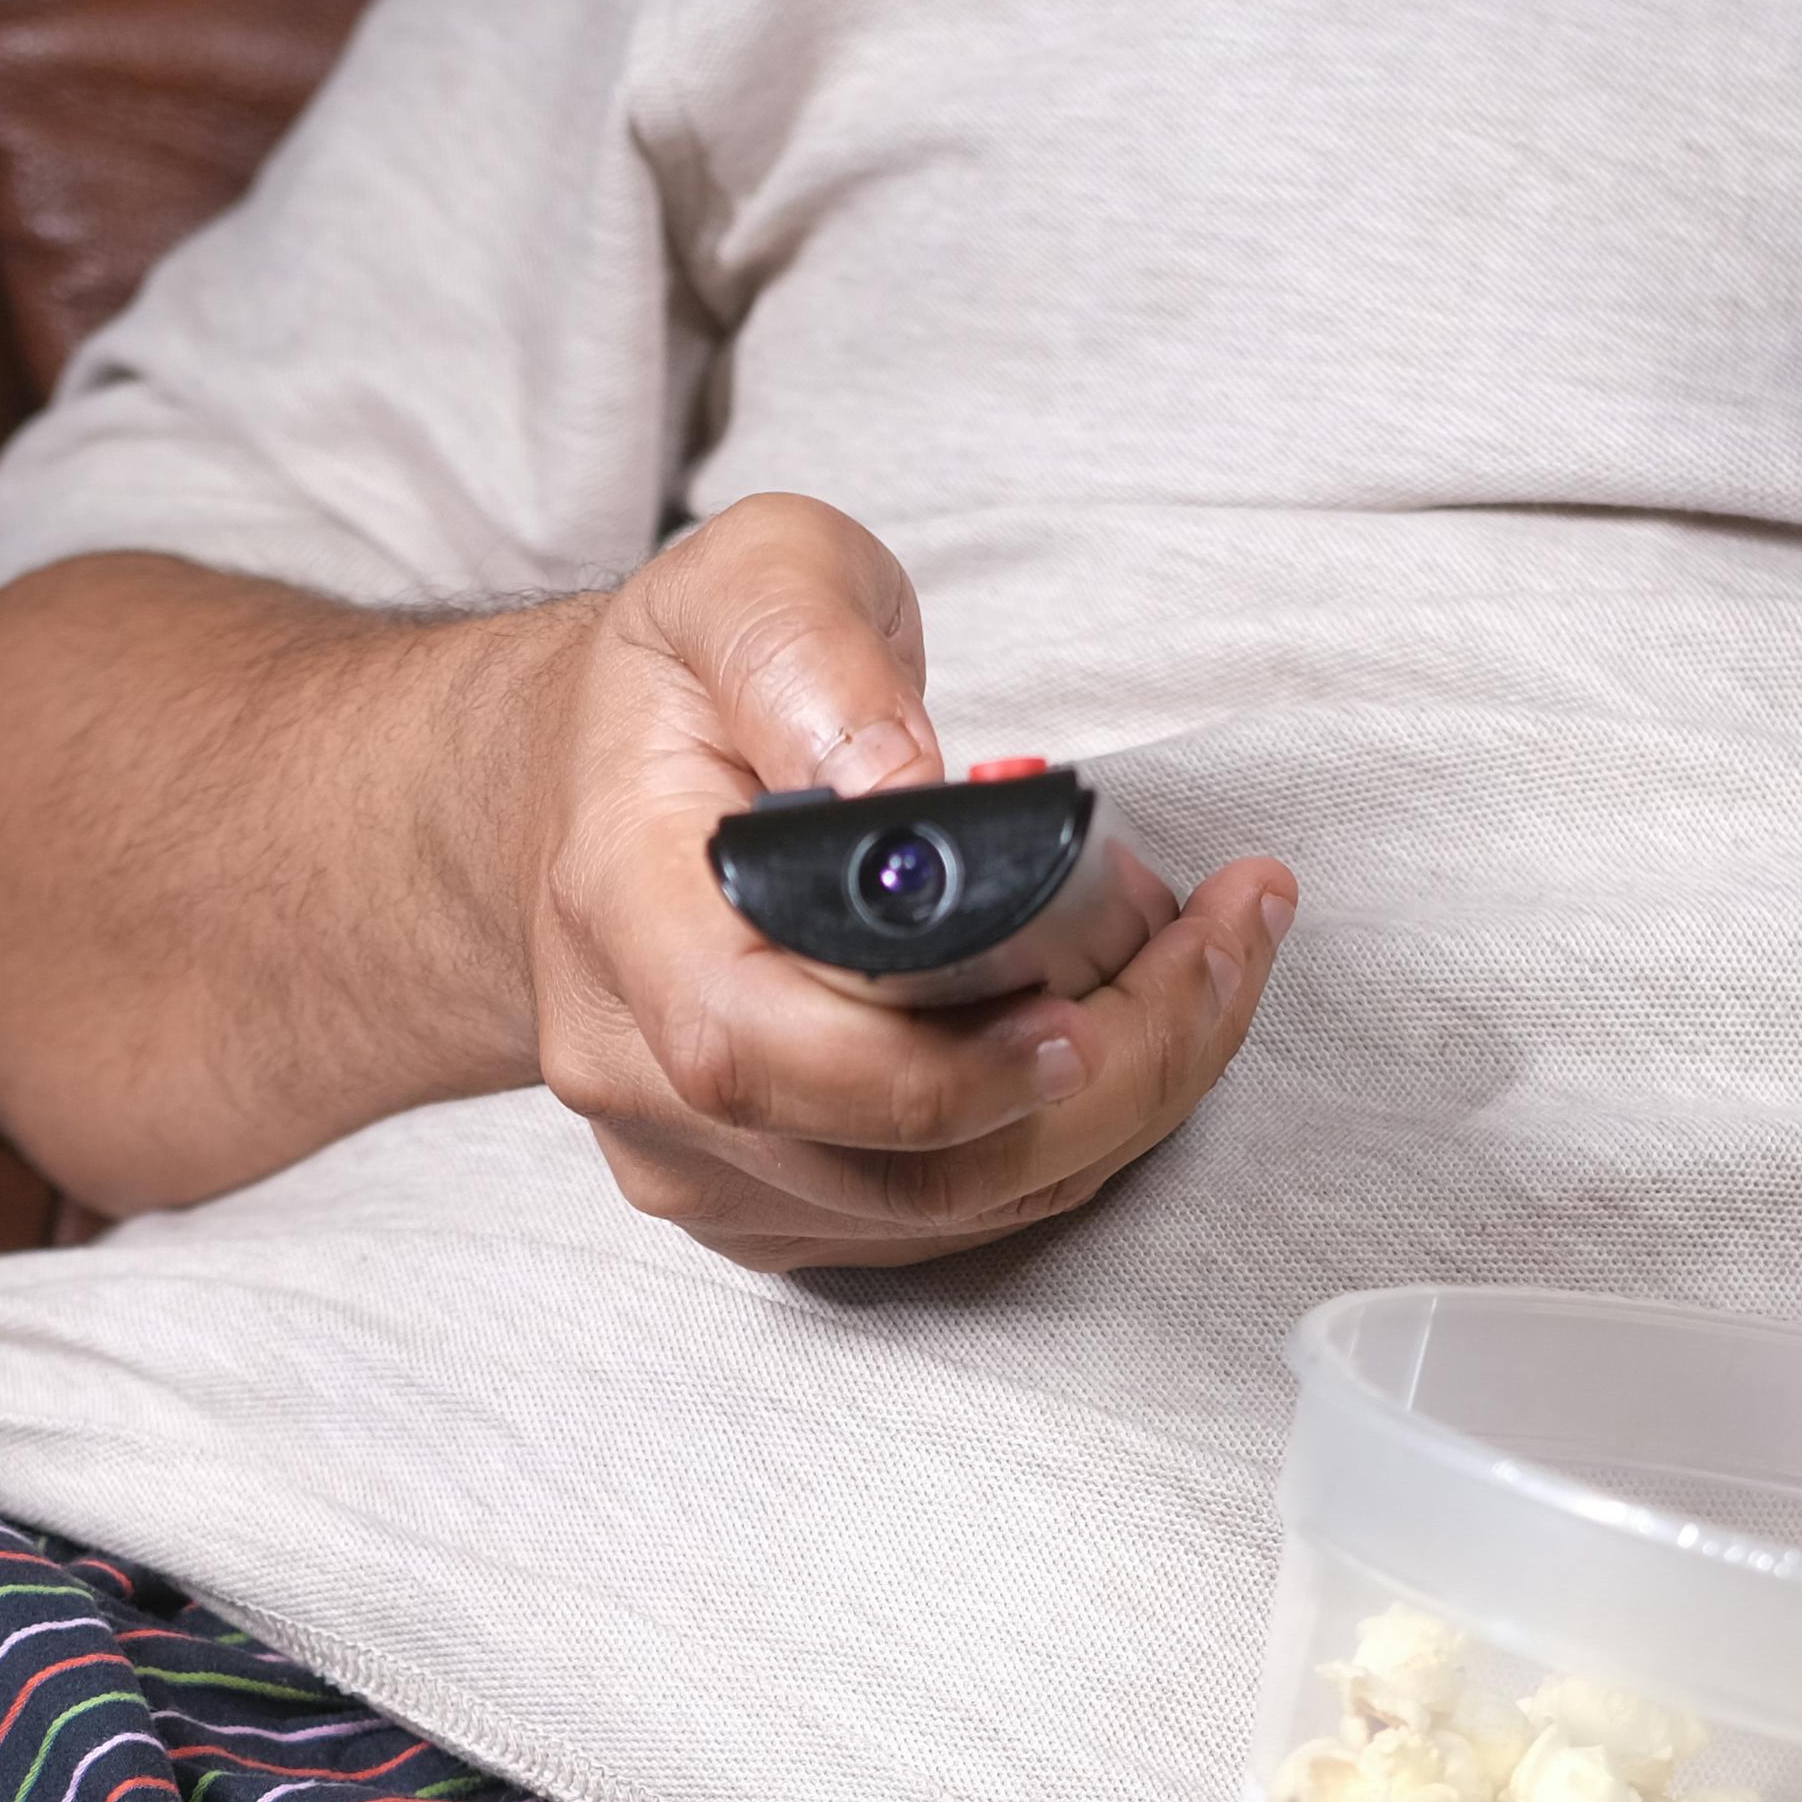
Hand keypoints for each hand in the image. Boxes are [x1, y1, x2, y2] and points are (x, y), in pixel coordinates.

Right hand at [520, 493, 1296, 1272]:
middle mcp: (639, 1066)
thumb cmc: (673, 696)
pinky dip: (1074, 1134)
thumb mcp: (741, 584)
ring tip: (1211, 960)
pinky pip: (952, 1216)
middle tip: (1223, 944)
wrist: (579, 797)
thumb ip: (811, 656)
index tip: (1090, 1005)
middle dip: (1109, 1069)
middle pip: (896, 1160)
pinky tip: (1137, 1025)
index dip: (943, 1065)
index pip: (763, 1050)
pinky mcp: (766, 1202)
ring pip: (949, 1206)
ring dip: (1123, 1101)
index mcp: (621, 911)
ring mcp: (699, 1158)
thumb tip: (905, 784)